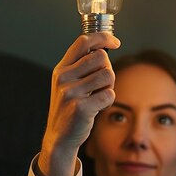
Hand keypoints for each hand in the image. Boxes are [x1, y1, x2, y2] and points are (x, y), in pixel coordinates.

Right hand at [38, 33, 119, 175]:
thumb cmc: (69, 107)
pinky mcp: (81, 108)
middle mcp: (63, 78)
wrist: (59, 137)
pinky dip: (108, 101)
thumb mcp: (68, 83)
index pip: (83, 41)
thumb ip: (81, 65)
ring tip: (98, 96)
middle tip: (101, 84)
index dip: (103, 38)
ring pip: (108, 75)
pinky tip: (97, 107)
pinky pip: (109, 94)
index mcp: (61, 69)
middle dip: (108, 69)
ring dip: (109, 86)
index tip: (115, 43)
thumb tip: (105, 47)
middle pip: (101, 57)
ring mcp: (71, 93)